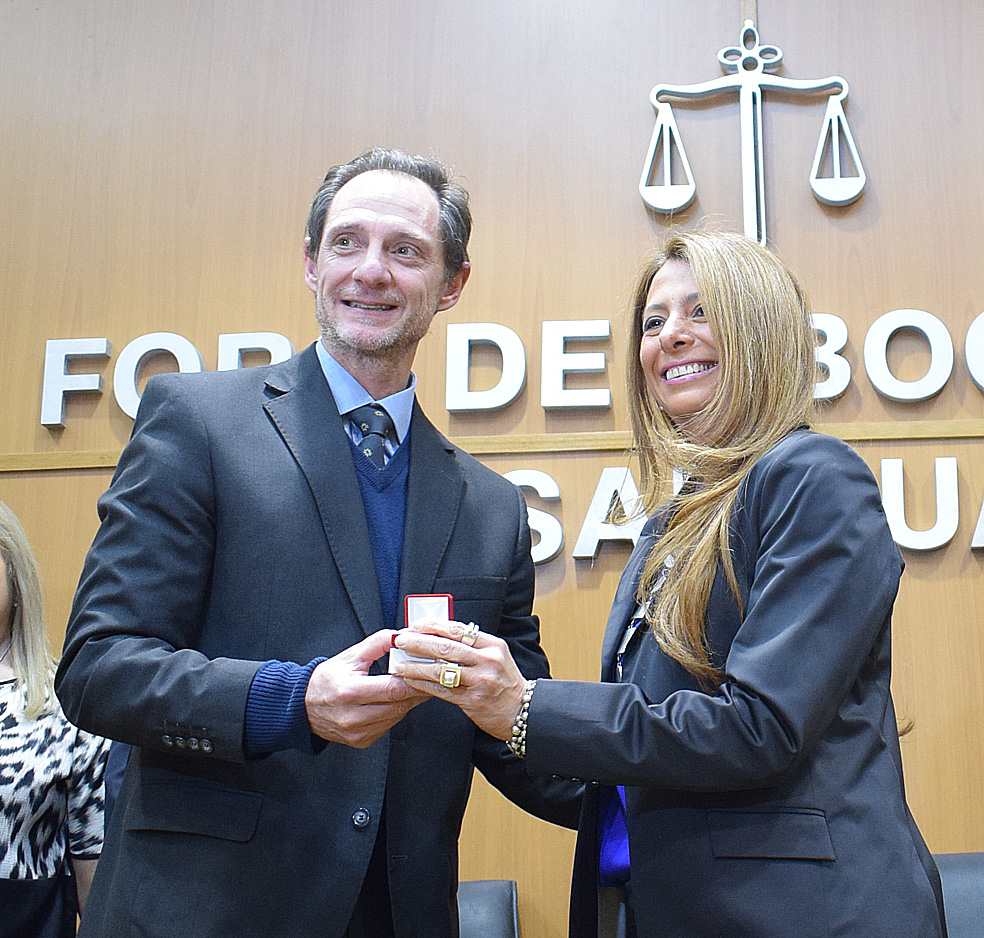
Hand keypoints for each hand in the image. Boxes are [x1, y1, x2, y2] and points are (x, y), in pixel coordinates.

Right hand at [305, 629, 427, 748]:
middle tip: (428, 677)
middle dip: (417, 690)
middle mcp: (353, 716)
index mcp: (349, 692)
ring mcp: (357, 732)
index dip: (415, 680)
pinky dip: (396, 712)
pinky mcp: (361, 741)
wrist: (303, 706)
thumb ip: (378, 642)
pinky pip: (389, 726)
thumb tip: (401, 635)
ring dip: (408, 701)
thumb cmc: (326, 679)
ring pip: (397, 716)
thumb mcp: (351, 655)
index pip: (393, 689)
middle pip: (399, 704)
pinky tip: (395, 700)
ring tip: (412, 686)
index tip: (426, 671)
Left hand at [391, 620, 527, 740]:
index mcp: (492, 646)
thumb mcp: (495, 657)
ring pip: (441, 670)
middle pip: (446, 648)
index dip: (433, 626)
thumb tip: (439, 636)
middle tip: (401, 640)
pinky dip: (423, 685)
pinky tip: (411, 682)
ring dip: (416, 666)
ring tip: (399, 664)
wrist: (523, 711)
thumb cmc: (505, 683)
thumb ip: (472, 647)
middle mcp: (487, 661)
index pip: (458, 630)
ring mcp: (481, 681)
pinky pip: (441, 690)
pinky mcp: (473, 701)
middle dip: (418, 643)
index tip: (415, 625)